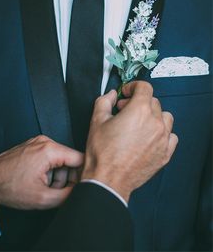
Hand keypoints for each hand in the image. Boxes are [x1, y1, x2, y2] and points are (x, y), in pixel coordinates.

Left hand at [0, 136, 82, 208]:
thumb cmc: (9, 187)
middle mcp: (45, 141)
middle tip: (57, 191)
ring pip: (59, 159)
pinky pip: (49, 157)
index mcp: (50, 150)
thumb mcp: (42, 198)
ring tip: (45, 188)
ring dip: (57, 175)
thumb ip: (67, 195)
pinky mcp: (32, 146)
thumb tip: (80, 192)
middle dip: (66, 177)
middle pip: (69, 159)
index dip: (82, 174)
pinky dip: (48, 170)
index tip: (81, 185)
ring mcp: (37, 142)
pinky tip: (40, 180)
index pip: (79, 158)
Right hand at [82, 81, 177, 201]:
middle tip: (125, 110)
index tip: (127, 93)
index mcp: (139, 111)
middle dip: (138, 102)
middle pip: (153, 101)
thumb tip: (111, 95)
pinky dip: (162, 133)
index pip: (144, 87)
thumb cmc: (103, 153)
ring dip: (153, 116)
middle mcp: (155, 123)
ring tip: (140, 123)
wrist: (108, 180)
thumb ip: (105, 101)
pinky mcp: (165, 153)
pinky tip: (149, 137)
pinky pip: (171, 136)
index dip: (133, 87)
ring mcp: (163, 139)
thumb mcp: (97, 120)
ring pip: (165, 117)